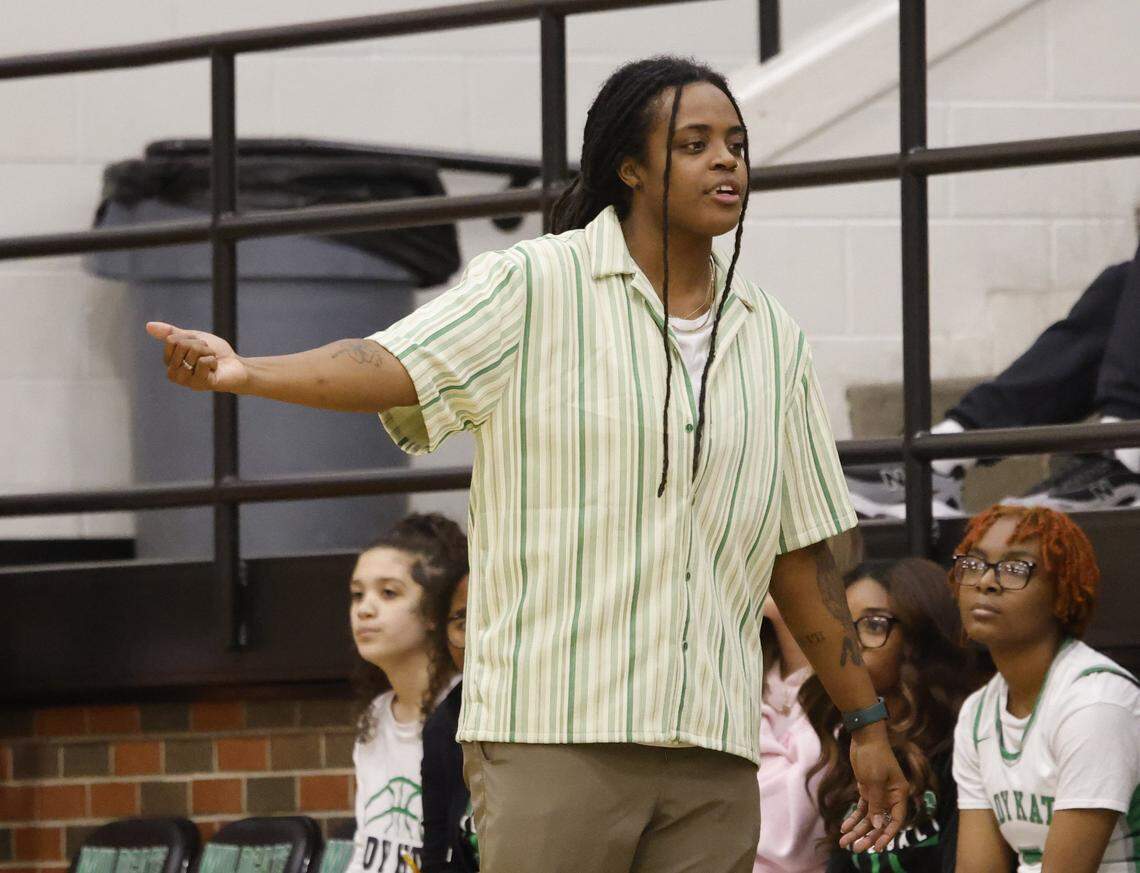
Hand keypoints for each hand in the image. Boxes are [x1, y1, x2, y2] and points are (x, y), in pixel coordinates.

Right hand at [146, 321, 246, 392]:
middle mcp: (175, 374)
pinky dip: (212, 360)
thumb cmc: (215, 353)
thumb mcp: (193, 338)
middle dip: (199, 344)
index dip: (189, 338)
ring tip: (211, 361)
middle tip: (207, 354)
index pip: (171, 340)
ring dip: (207, 352)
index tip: (199, 345)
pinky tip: (215, 368)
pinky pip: (202, 362)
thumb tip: (148, 325)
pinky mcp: (200, 384)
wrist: (237, 366)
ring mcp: (186, 381)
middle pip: (181, 345)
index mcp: (170, 362)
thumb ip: (172, 333)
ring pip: (192, 353)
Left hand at [840, 725, 908, 852]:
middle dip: (867, 836)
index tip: (877, 848)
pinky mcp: (867, 790)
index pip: (896, 821)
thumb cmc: (873, 756)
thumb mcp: (874, 780)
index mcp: (899, 794)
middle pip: (880, 822)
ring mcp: (878, 794)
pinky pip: (862, 809)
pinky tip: (844, 828)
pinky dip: (853, 818)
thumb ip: (876, 803)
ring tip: (844, 843)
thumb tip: (878, 825)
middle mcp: (891, 797)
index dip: (887, 835)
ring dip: (857, 830)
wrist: (864, 737)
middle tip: (855, 849)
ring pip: (869, 818)